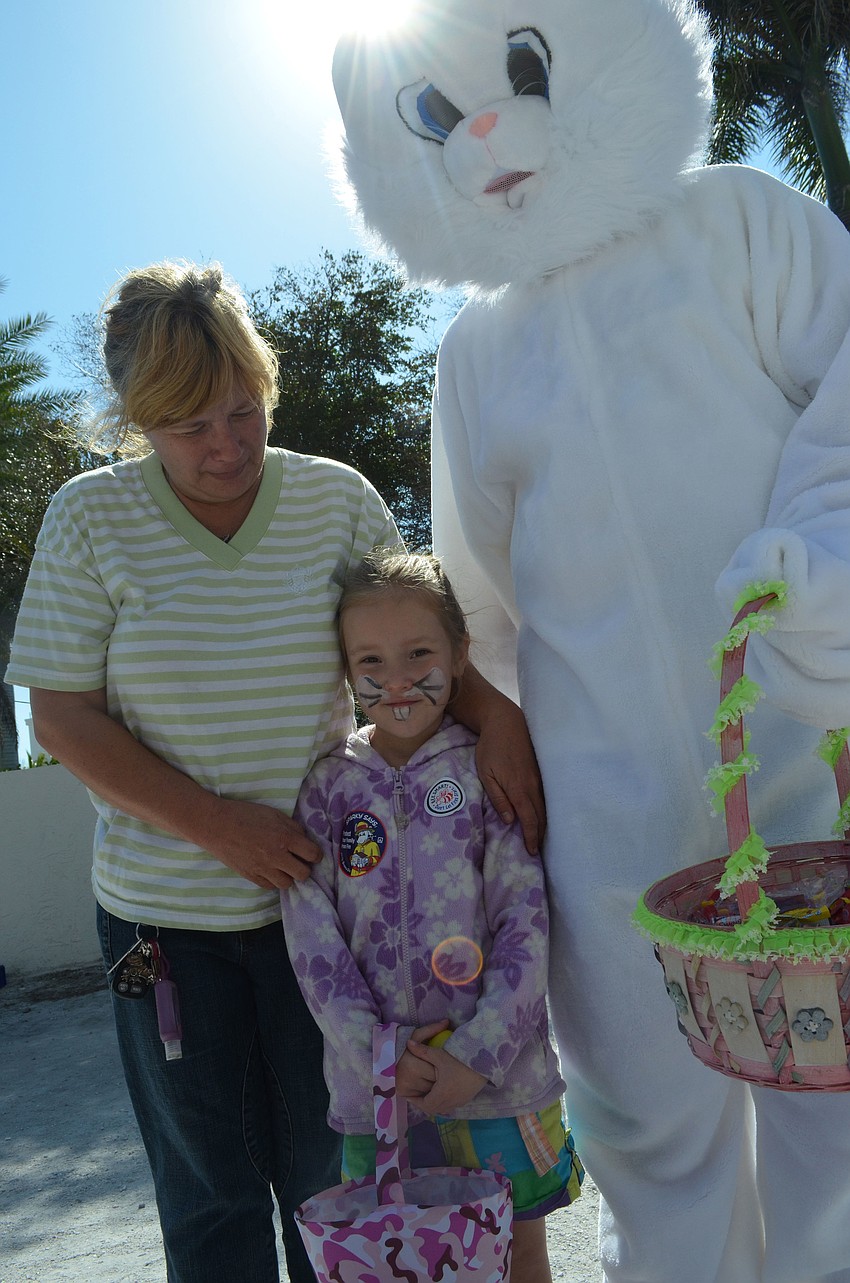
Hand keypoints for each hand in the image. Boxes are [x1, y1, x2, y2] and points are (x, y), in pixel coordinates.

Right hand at [200, 797, 320, 889]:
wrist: (216, 825)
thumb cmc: (244, 814)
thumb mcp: (273, 813)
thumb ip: (292, 826)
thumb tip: (304, 839)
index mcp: (285, 837)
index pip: (313, 854)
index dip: (316, 854)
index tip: (313, 854)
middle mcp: (277, 856)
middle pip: (303, 874)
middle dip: (304, 867)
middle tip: (298, 861)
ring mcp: (263, 868)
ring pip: (287, 884)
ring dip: (288, 876)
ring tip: (283, 866)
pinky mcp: (251, 876)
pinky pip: (270, 886)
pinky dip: (273, 880)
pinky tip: (270, 870)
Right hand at [395, 1021, 449, 1098]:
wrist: (381, 1055)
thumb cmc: (400, 1043)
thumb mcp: (415, 1034)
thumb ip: (431, 1030)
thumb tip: (447, 1022)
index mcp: (413, 1064)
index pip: (436, 1071)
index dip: (442, 1067)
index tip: (444, 1063)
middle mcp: (409, 1079)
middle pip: (434, 1083)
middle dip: (439, 1078)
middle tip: (442, 1070)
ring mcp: (405, 1088)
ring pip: (429, 1091)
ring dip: (433, 1085)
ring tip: (433, 1076)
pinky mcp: (402, 1094)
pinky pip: (420, 1095)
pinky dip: (425, 1091)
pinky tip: (424, 1081)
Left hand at [402, 1039, 487, 1115]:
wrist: (486, 1063)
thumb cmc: (461, 1059)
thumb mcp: (440, 1054)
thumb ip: (423, 1051)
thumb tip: (408, 1043)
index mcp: (442, 1094)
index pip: (425, 1105)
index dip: (415, 1100)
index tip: (409, 1094)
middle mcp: (451, 1101)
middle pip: (433, 1109)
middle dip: (423, 1102)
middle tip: (417, 1093)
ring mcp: (460, 1101)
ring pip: (442, 1108)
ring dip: (433, 1103)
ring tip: (427, 1092)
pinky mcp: (466, 1098)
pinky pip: (451, 1105)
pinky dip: (443, 1101)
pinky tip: (441, 1090)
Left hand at [476, 699, 545, 853]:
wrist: (506, 721)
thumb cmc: (491, 748)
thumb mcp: (486, 774)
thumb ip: (498, 798)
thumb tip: (509, 820)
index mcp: (518, 788)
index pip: (529, 819)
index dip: (532, 837)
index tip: (532, 851)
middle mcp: (533, 785)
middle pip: (541, 815)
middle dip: (541, 834)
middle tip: (538, 850)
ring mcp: (540, 777)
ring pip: (546, 805)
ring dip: (546, 822)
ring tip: (543, 836)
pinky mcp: (542, 770)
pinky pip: (547, 794)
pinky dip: (547, 808)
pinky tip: (544, 814)